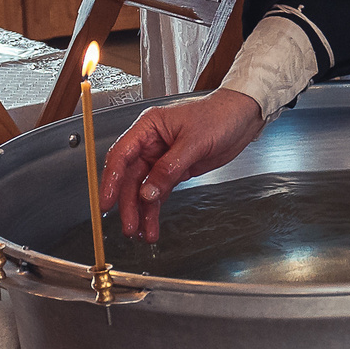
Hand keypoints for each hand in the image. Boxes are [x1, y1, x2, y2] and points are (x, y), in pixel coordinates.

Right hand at [101, 88, 264, 241]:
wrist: (242, 117)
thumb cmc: (219, 115)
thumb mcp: (194, 142)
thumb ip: (169, 168)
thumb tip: (148, 192)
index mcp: (148, 127)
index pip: (121, 155)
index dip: (111, 180)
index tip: (107, 201)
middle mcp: (151, 143)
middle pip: (130, 177)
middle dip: (128, 203)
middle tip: (129, 225)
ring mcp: (161, 158)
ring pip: (143, 188)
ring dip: (141, 211)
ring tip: (141, 232)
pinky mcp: (174, 170)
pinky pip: (158, 192)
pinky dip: (154, 209)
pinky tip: (151, 224)